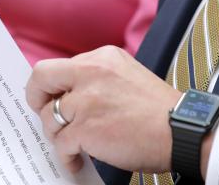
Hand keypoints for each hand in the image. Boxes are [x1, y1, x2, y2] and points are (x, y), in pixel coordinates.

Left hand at [26, 45, 182, 173]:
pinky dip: (67, 156)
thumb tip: (67, 94)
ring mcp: (87, 101)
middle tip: (45, 115)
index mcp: (101, 58)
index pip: (58, 66)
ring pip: (50, 117)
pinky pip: (61, 144)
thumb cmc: (158, 110)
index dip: (50, 85)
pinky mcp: (86, 129)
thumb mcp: (126, 75)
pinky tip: (76, 160)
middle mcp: (91, 73)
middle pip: (41, 78)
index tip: (51, 98)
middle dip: (36, 99)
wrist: (182, 131)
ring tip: (71, 144)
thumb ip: (96, 78)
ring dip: (57, 134)